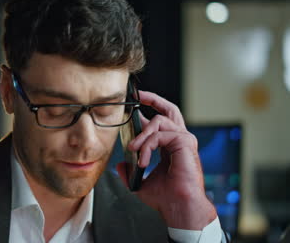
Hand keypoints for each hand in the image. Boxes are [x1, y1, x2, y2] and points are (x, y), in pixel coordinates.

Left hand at [116, 90, 216, 229]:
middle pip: (169, 109)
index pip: (162, 121)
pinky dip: (147, 146)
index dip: (149, 110)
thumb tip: (119, 166)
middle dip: (152, 99)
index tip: (134, 107)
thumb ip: (130, 172)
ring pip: (158, 122)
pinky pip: (159, 135)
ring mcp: (184, 139)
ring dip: (141, 136)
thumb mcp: (141, 183)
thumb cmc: (166, 199)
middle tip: (137, 96)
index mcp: (172, 146)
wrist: (178, 208)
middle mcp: (180, 139)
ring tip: (133, 150)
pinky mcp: (185, 142)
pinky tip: (143, 160)